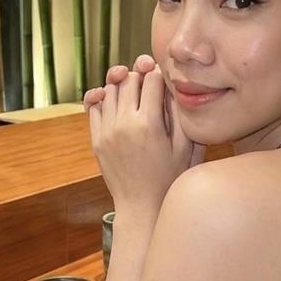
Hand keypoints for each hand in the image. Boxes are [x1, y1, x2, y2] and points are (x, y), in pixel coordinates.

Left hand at [83, 56, 205, 211]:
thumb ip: (180, 114)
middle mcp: (124, 124)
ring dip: (122, 85)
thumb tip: (173, 87)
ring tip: (133, 91)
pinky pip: (94, 106)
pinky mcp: (97, 139)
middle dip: (140, 74)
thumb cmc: (169, 178)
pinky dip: (103, 98)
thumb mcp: (186, 147)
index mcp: (149, 123)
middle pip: (129, 79)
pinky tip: (115, 101)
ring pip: (109, 89)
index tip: (163, 79)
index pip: (152, 79)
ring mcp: (107, 131)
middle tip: (148, 79)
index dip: (160, 74)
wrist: (142, 206)